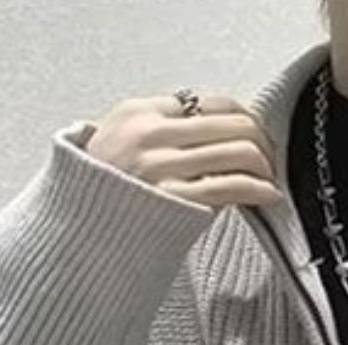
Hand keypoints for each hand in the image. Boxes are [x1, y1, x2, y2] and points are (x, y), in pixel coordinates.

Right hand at [83, 91, 283, 209]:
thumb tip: (204, 130)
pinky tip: (268, 196)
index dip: (241, 117)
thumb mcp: (115, 144)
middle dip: (260, 139)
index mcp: (136, 113)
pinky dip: (259, 189)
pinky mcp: (176, 200)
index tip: (253, 134)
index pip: (207, 101)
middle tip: (270, 158)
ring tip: (269, 179)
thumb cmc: (98, 200)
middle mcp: (150, 134)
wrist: (77, 239)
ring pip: (238, 151)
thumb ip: (154, 131)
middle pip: (230, 122)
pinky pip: (232, 186)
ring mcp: (162, 167)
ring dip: (264, 165)